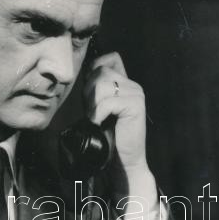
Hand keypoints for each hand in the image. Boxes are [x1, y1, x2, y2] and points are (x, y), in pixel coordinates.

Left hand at [84, 52, 151, 195]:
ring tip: (97, 118)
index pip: (109, 58)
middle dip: (89, 92)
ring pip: (102, 84)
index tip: (90, 94)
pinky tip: (100, 124)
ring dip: (93, 103)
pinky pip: (107, 101)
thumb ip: (95, 90)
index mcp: (125, 83)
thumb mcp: (98, 108)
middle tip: (92, 112)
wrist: (122, 161)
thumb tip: (82, 74)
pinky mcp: (136, 105)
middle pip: (101, 71)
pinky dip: (98, 114)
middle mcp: (133, 85)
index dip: (94, 71)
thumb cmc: (108, 137)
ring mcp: (136, 94)